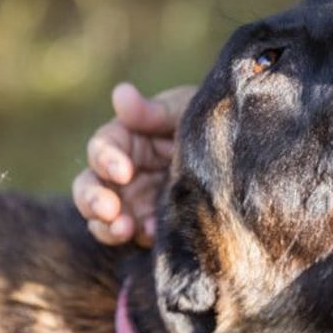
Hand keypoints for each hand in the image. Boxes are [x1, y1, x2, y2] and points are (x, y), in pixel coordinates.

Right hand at [73, 83, 195, 246]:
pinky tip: (153, 235)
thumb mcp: (184, 111)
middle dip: (93, 200)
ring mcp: (132, 204)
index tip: (123, 171)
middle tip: (108, 210)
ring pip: (101, 220)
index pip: (102, 149)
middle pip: (88, 188)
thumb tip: (120, 94)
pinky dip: (139, 238)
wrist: (243, 157)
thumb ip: (153, 112)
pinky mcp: (148, 227)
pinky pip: (134, 237)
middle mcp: (120, 175)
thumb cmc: (207, 122)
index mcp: (124, 141)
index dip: (106, 160)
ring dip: (107, 227)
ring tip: (124, 229)